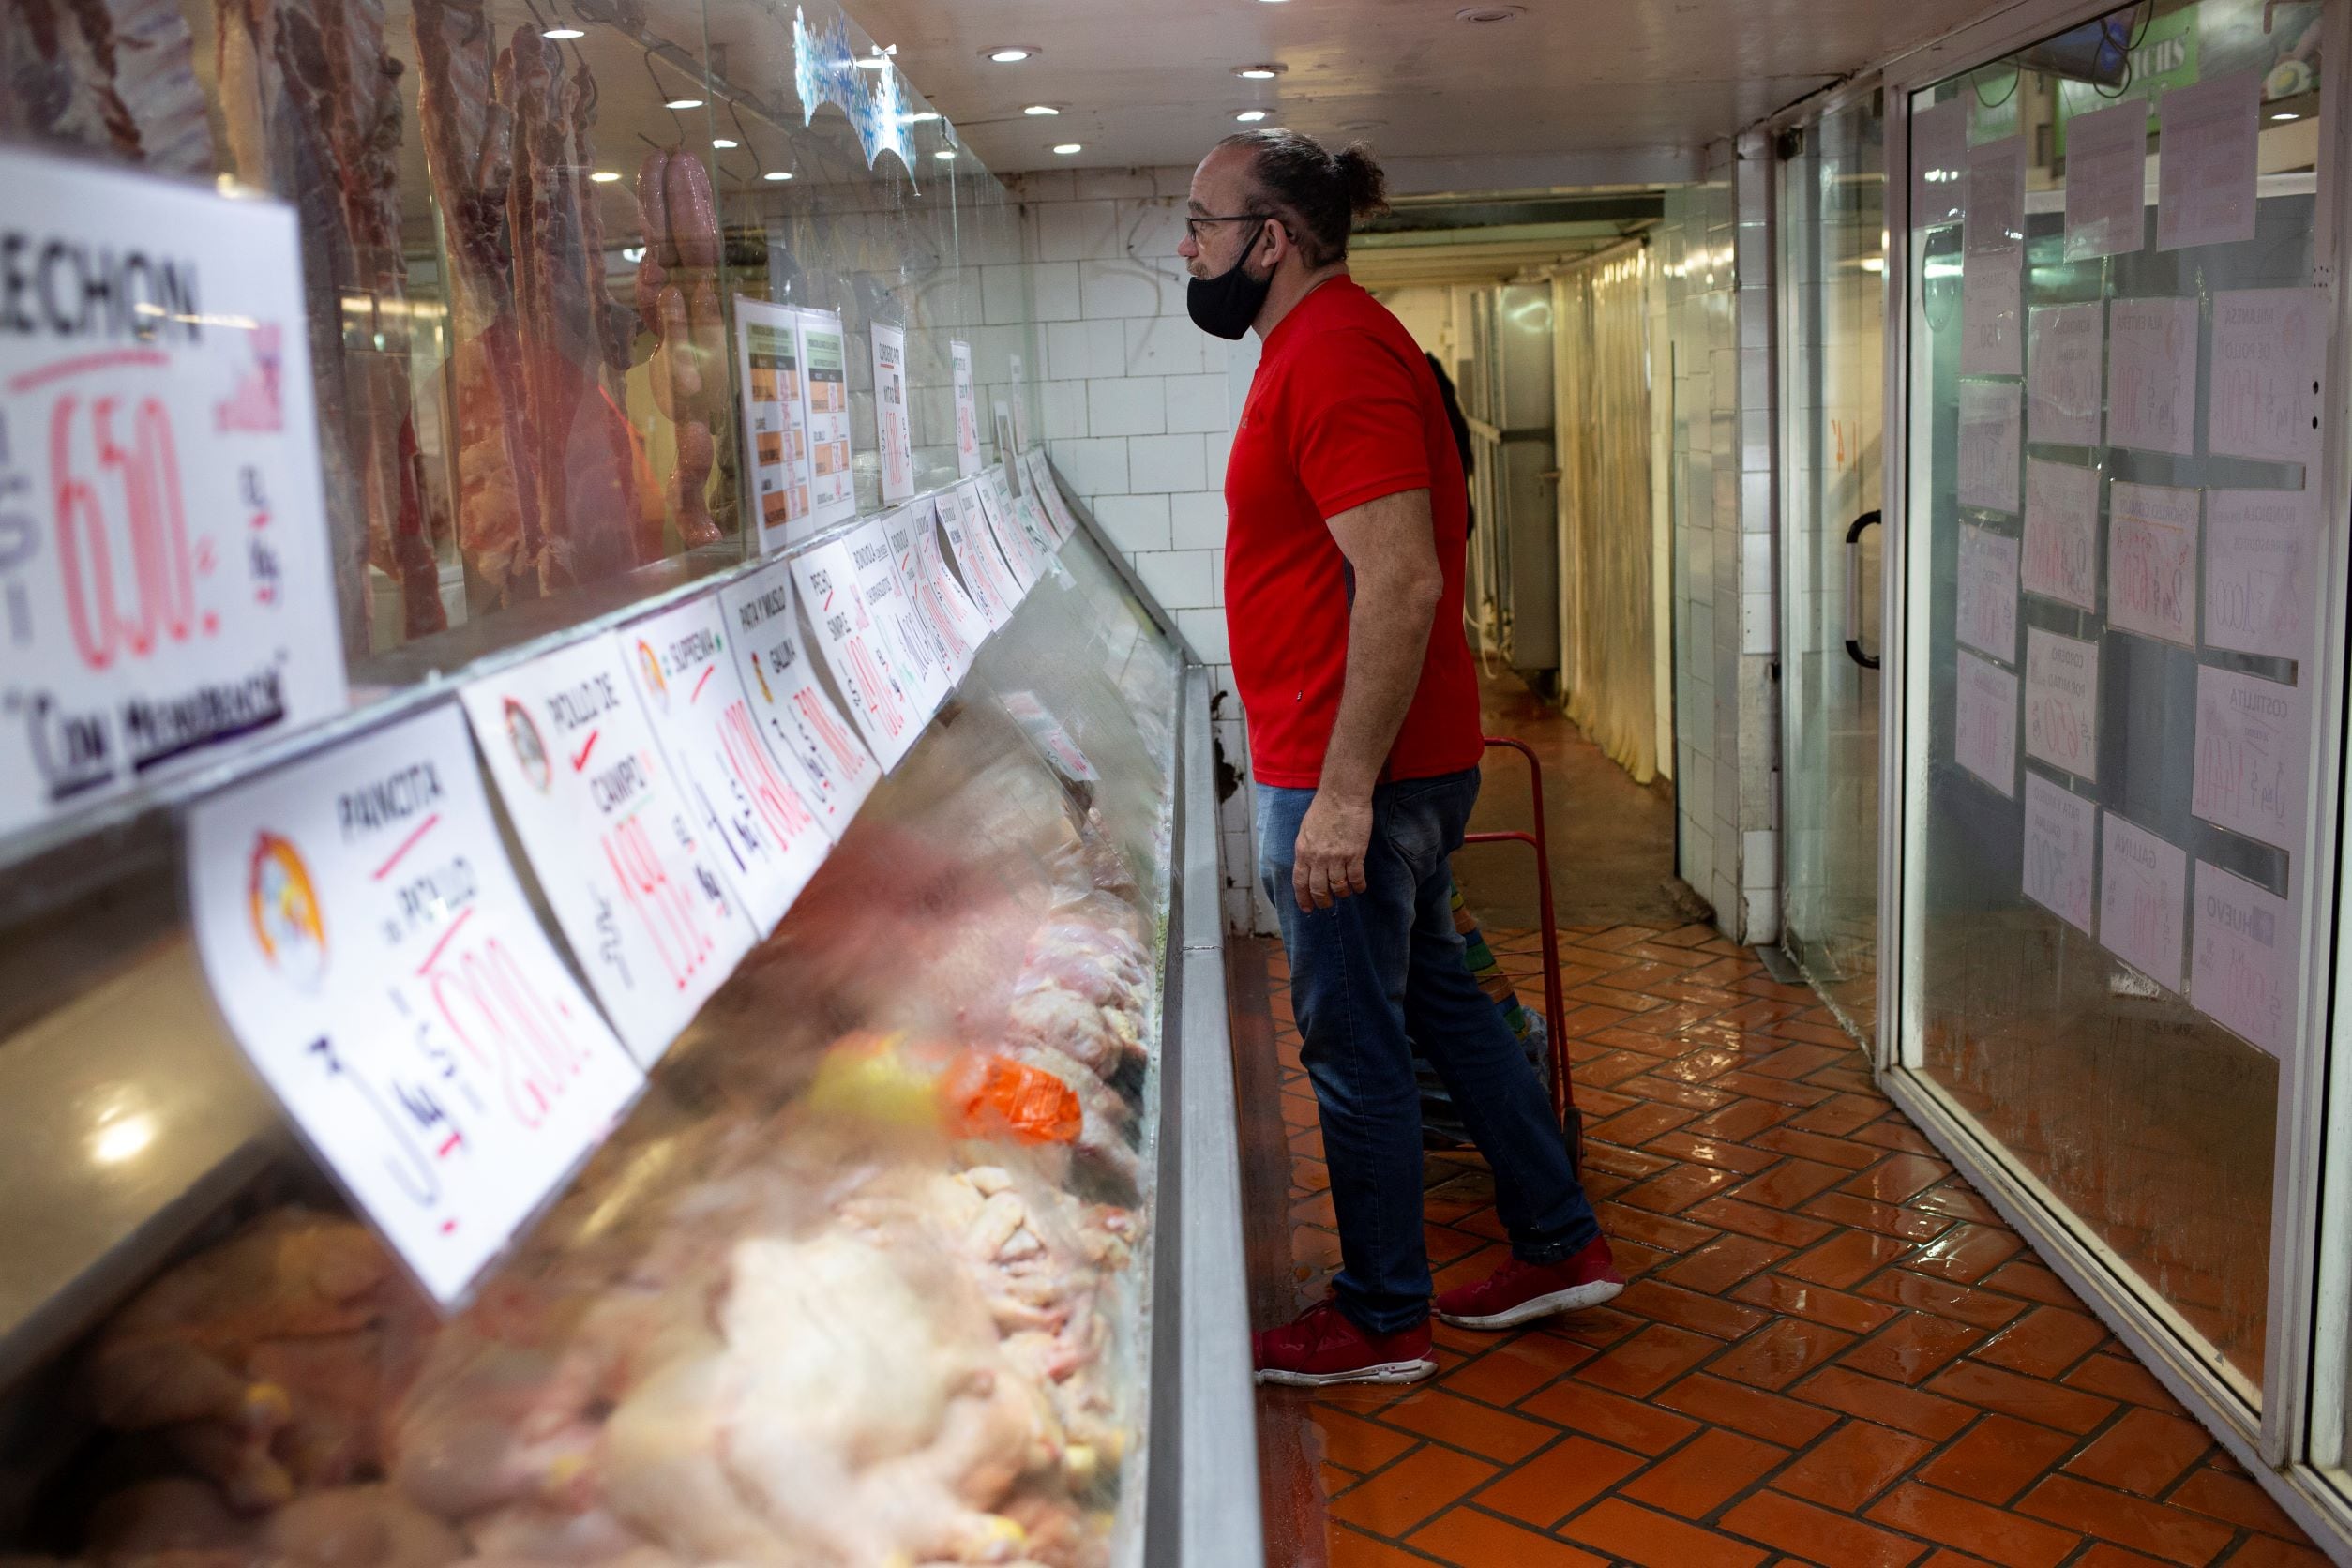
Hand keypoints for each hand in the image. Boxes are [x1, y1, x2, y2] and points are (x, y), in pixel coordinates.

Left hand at [1291, 790, 1371, 911]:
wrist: (1342, 795)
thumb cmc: (1324, 808)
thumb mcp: (1305, 830)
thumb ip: (1306, 850)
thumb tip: (1308, 866)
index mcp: (1303, 851)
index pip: (1300, 882)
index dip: (1303, 899)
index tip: (1307, 908)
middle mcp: (1318, 858)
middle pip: (1318, 889)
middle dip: (1323, 901)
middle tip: (1328, 904)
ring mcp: (1336, 857)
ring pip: (1338, 887)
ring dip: (1342, 894)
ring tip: (1345, 892)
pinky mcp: (1355, 854)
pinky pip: (1356, 879)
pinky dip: (1358, 886)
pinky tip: (1360, 887)